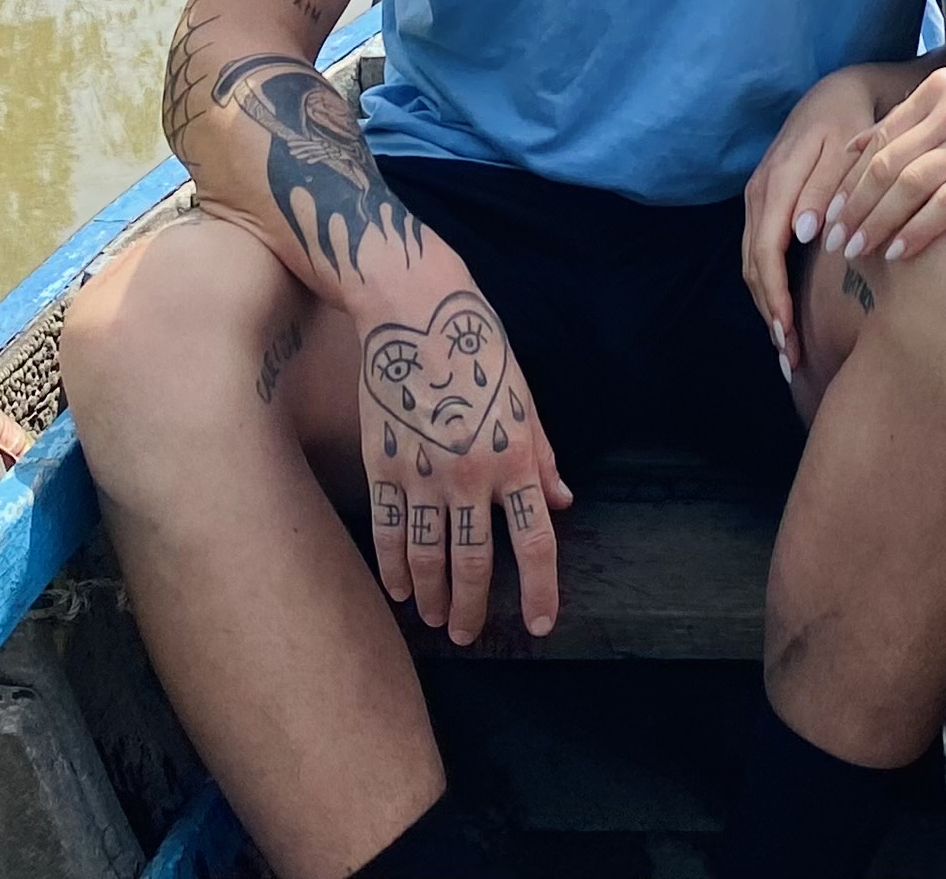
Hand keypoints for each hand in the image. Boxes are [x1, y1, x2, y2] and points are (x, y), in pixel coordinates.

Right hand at [355, 277, 575, 643]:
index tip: (540, 626)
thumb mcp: (525, 397)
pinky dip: (392, 566)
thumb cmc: (478, 347)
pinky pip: (389, 530)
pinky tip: (396, 589)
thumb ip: (542, 455)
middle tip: (467, 634)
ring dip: (431, 596)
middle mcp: (472, 474)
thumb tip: (563, 501)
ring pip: (428, 556)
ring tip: (432, 620)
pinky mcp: (383, 466)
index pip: (535, 542)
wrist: (415, 310)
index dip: (540, 591)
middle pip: (475, 563)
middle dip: (472, 608)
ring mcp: (423, 473)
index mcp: (515, 456)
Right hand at [741, 66, 897, 367]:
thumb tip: (801, 232)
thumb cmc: (851, 122)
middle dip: (769, 314)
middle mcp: (760, 192)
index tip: (789, 333)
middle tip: (789, 359)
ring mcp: (759, 197)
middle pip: (753, 265)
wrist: (839, 92)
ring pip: (752, 263)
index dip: (775, 296)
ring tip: (786, 349)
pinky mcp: (766, 203)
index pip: (766, 250)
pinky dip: (769, 287)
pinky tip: (784, 314)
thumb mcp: (846, 147)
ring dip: (767, 307)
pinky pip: (759, 252)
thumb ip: (824, 188)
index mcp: (778, 181)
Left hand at [819, 67, 945, 262]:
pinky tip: (899, 253)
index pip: (879, 138)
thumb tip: (859, 144)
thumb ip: (918, 118)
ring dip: (876, 223)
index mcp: (940, 87)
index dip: (848, 179)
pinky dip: (917, 229)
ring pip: (908, 185)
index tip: (828, 212)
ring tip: (855, 253)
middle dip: (853, 206)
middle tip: (832, 241)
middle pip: (885, 163)